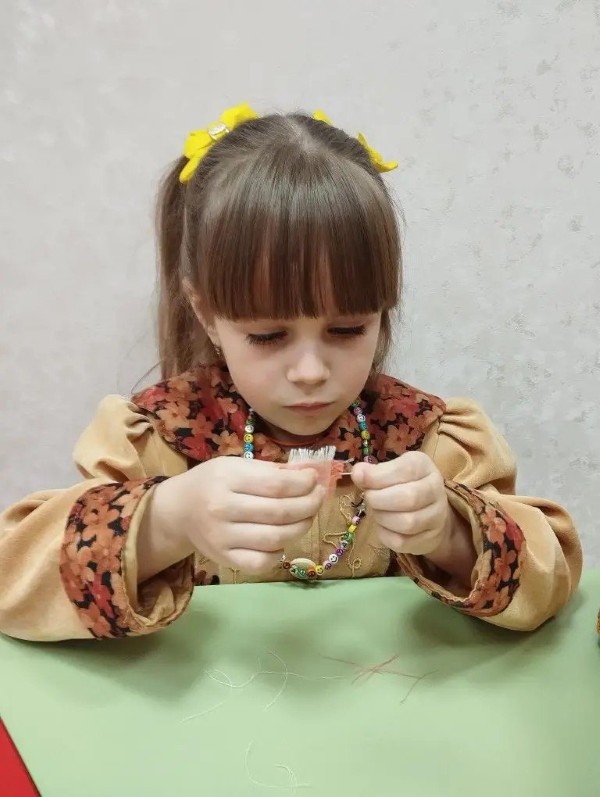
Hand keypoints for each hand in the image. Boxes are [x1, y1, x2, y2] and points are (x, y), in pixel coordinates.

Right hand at [147, 457, 324, 575]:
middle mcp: (222, 508)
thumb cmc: (213, 482)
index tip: (314, 480)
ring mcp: (222, 537)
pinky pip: (262, 562)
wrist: (179, 510)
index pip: (276, 484)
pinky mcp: (224, 559)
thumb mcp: (236, 465)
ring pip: (276, 538)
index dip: (304, 484)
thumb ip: (271, 470)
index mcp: (227, 478)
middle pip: (280, 512)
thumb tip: (309, 474)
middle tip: (318, 498)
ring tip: (307, 516)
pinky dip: (280, 552)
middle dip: (309, 504)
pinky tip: (283, 539)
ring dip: (302, 527)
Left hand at [351, 452, 451, 556]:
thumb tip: (358, 473)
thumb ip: (373, 472)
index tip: (359, 478)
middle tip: (369, 499)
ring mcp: (437, 516)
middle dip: (379, 500)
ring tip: (377, 512)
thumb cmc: (402, 485)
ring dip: (382, 518)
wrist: (428, 512)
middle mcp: (436, 489)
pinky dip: (385, 535)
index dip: (378, 476)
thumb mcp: (390, 471)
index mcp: (423, 466)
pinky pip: (402, 542)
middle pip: (408, 498)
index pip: (406, 470)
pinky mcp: (429, 538)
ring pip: (407, 523)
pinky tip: (383, 526)